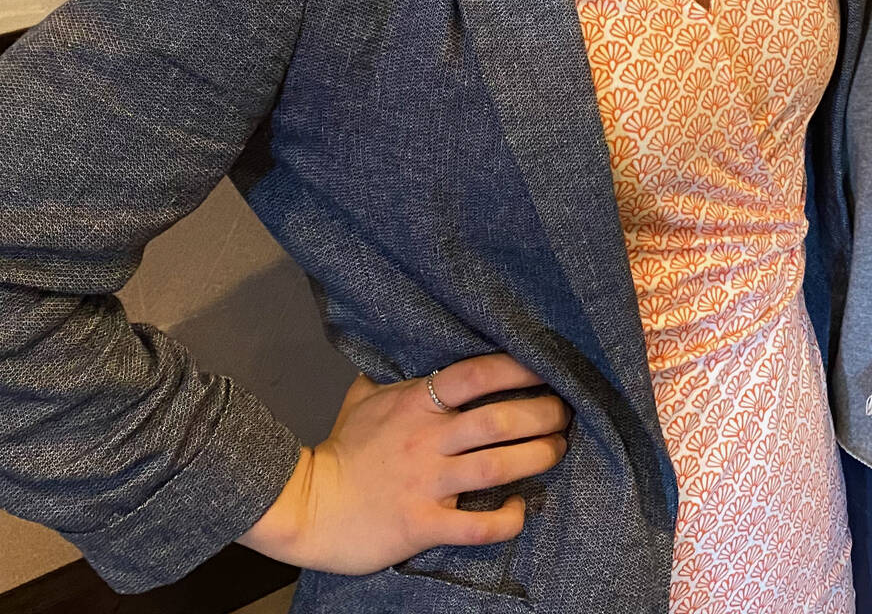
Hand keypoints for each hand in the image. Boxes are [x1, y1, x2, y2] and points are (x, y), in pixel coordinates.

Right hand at [238, 353, 570, 575]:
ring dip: (537, 457)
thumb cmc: (339, 452)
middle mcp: (426, 440)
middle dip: (542, 415)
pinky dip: (507, 519)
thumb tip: (411, 346)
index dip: (517, 367)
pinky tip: (520, 510)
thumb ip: (394, 374)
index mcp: (414, 404)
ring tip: (557, 451)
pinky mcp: (422, 525)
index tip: (547, 367)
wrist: (306, 506)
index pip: (474, 374)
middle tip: (564, 414)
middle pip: (498, 419)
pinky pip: (477, 525)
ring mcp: (425, 483)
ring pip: (497, 466)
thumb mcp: (363, 398)